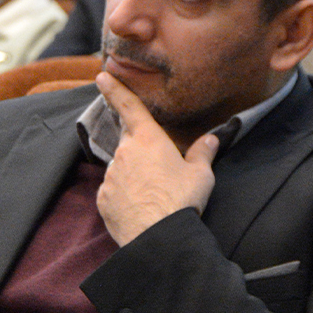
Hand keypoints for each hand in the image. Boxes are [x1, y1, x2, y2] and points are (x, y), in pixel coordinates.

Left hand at [93, 70, 217, 245]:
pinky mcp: (103, 199)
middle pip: (130, 143)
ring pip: (122, 169)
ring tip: (155, 196)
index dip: (115, 89)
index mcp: (148, 139)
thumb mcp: (201, 174)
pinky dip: (125, 196)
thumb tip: (211, 139)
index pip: (129, 106)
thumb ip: (203, 153)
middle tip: (159, 172)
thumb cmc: (181, 200)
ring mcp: (111, 176)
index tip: (101, 75)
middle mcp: (125, 152)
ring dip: (135, 176)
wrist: (159, 237)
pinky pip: (114, 192)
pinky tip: (141, 208)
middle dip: (141, 152)